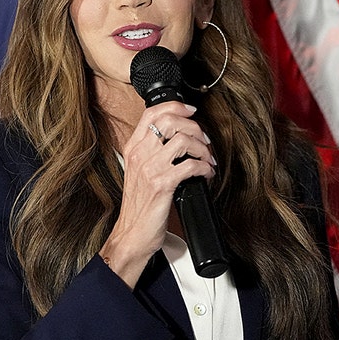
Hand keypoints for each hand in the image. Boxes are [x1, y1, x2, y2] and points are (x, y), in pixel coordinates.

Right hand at [99, 101, 215, 287]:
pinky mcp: (162, 184)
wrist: (132, 234)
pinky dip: (204, 167)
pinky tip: (206, 174)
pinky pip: (190, 165)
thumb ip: (152, 152)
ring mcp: (150, 168)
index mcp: (133, 148)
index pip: (152, 113)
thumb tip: (178, 137)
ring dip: (203, 148)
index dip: (175, 106)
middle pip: (170, 120)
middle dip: (194, 127)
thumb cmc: (139, 205)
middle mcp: (140, 154)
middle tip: (204, 140)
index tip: (191, 110)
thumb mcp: (139, 172)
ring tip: (207, 159)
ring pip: (183, 140)